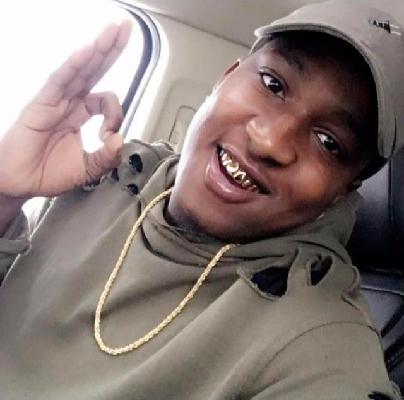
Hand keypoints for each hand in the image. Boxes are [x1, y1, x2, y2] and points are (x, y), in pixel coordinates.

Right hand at [0, 20, 131, 198]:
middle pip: (95, 70)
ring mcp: (56, 101)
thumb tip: (120, 140)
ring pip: (80, 69)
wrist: (21, 183)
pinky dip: (74, 66)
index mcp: (80, 114)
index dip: (115, 114)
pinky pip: (60, 80)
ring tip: (114, 30)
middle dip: (111, 49)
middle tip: (126, 29)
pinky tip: (87, 52)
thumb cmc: (49, 173)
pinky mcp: (41, 104)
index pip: (105, 101)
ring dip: (98, 49)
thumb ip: (106, 157)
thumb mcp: (88, 169)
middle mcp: (70, 103)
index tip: (110, 136)